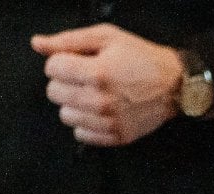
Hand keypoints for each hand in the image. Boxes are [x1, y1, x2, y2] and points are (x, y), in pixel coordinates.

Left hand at [33, 25, 183, 146]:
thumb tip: (38, 44)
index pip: (52, 69)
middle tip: (85, 77)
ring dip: (74, 103)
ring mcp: (108, 122)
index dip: (62, 61)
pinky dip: (85, 122)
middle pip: (54, 93)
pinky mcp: (115, 136)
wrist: (174, 85)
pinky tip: (98, 110)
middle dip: (65, 81)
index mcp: (98, 73)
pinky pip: (81, 134)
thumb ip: (68, 40)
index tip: (75, 61)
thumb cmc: (143, 59)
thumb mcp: (106, 37)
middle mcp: (101, 101)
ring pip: (65, 116)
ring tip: (92, 94)